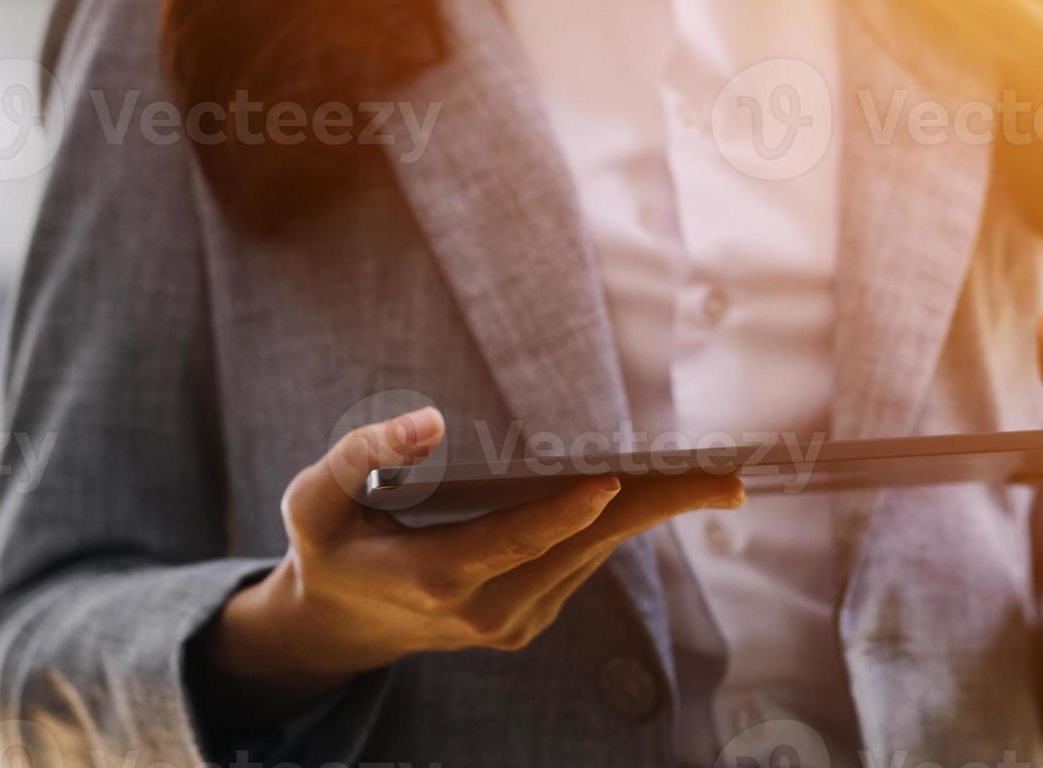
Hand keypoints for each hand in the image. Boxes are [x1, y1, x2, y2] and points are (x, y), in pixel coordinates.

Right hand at [205, 408, 743, 720]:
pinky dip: (617, 524)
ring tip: (715, 473)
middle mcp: (484, 611)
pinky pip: (581, 563)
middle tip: (729, 478)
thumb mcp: (313, 500)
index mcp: (433, 580)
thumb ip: (361, 456)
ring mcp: (512, 622)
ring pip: (592, 555)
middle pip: (580, 547)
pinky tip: (659, 489)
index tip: (612, 482)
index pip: (509, 544)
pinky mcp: (529, 621)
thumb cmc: (328, 546)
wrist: (341, 623)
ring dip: (651, 511)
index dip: (562, 515)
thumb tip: (429, 420)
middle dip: (656, 507)